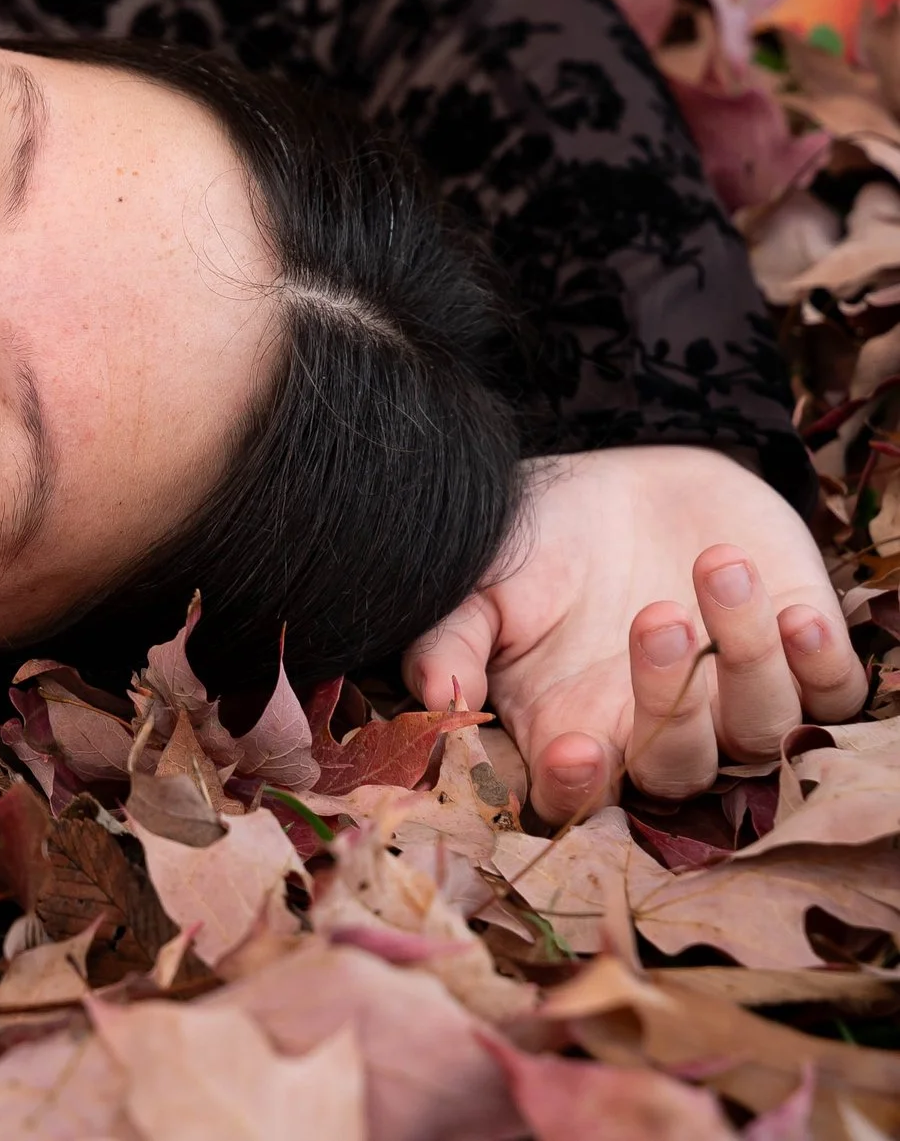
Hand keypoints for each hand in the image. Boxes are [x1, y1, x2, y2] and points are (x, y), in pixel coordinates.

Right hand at [402, 445, 865, 820]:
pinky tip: (794, 609)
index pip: (578, 799)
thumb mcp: (483, 581)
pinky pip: (834, 698)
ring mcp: (734, 702)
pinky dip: (820, 661)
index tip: (576, 746)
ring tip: (717, 564)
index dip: (580, 791)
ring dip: (748, 654)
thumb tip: (441, 702)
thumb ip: (452, 642)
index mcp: (572, 728)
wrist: (628, 477)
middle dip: (671, 698)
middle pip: (680, 770)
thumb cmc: (544, 537)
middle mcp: (657, 731)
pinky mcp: (804, 663)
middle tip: (656, 615)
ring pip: (761, 730)